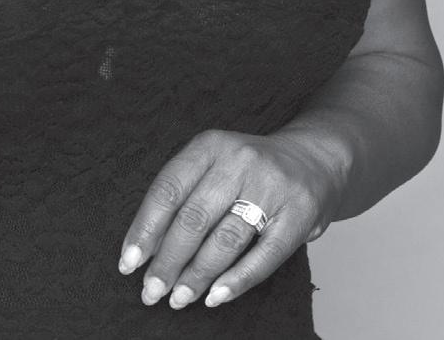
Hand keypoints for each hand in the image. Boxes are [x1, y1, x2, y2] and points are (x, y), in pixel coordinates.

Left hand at [118, 127, 344, 310]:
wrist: (315, 159)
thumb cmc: (250, 170)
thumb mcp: (215, 164)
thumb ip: (185, 197)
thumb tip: (147, 249)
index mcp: (211, 145)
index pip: (169, 189)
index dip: (145, 229)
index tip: (128, 263)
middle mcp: (240, 160)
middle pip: (194, 218)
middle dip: (168, 261)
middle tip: (151, 291)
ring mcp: (271, 187)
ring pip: (225, 240)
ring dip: (197, 276)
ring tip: (178, 298)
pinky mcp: (298, 215)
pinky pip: (263, 257)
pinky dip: (236, 281)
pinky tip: (215, 297)